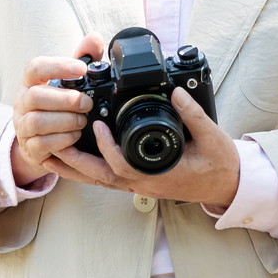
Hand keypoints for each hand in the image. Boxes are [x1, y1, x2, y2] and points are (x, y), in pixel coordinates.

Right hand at [9, 35, 105, 185]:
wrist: (39, 140)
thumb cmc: (55, 105)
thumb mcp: (66, 82)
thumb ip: (80, 59)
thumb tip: (94, 38)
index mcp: (30, 82)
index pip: (35, 68)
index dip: (58, 67)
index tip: (81, 69)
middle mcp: (22, 102)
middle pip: (36, 96)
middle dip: (66, 100)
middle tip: (87, 103)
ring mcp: (23, 126)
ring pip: (37, 122)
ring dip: (65, 121)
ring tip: (82, 121)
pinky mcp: (30, 147)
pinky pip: (42, 143)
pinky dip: (62, 139)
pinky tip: (75, 136)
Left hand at [42, 88, 241, 211]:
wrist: (227, 185)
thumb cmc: (219, 164)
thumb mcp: (211, 136)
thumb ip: (193, 114)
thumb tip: (176, 92)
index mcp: (156, 174)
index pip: (122, 165)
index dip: (106, 147)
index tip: (97, 125)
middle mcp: (142, 183)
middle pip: (99, 177)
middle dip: (73, 163)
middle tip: (51, 146)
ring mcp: (139, 185)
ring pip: (99, 181)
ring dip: (75, 169)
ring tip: (51, 153)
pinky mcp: (139, 182)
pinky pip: (107, 179)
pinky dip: (88, 170)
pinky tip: (75, 159)